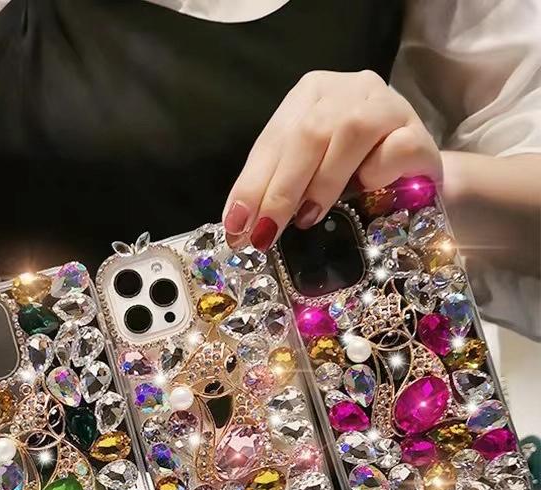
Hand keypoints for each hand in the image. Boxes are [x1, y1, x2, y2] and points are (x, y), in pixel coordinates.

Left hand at [223, 70, 441, 249]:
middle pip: (307, 134)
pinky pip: (395, 148)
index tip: (236, 226)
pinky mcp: (420, 133)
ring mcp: (389, 106)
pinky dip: (376, 172)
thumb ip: (272, 191)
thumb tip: (236, 228)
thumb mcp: (304, 179)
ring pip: (349, 132)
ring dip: (323, 182)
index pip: (274, 139)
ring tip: (308, 217)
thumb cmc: (352, 179)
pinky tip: (366, 191)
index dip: (251, 184)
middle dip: (279, 190)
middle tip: (264, 233)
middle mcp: (350, 89)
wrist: (414, 184)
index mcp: (312, 95)